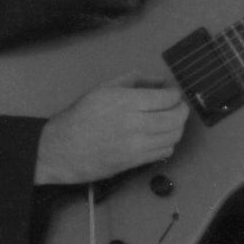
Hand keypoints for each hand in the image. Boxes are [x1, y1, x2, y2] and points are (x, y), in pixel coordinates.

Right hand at [35, 75, 189, 185]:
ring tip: (172, 122)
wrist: (61, 149)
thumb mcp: (103, 88)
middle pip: (176, 118)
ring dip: (178, 128)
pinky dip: (169, 143)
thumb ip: (134, 80)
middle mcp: (135, 123)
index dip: (175, 95)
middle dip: (182, 111)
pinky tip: (162, 137)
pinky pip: (164, 152)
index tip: (173, 93)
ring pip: (174, 137)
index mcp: (126, 101)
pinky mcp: (135, 162)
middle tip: (179, 107)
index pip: (167, 98)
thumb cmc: (80, 116)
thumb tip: (160, 81)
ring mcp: (136, 145)